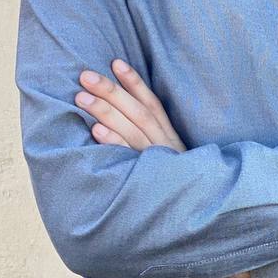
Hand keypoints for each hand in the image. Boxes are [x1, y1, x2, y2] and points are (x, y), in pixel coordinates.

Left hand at [75, 60, 249, 277]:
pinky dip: (114, 144)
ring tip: (81, 97)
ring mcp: (157, 161)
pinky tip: (95, 132)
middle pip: (137, 112)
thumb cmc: (179, 185)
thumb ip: (155, 138)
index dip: (134, 82)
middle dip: (111, 91)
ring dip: (105, 112)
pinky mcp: (149, 179)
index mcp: (170, 137)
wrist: (197, 215)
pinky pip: (129, 159)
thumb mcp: (171, 157)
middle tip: (84, 75)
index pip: (152, 103)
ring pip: (130, 130)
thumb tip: (121, 122)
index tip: (116, 62)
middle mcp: (164, 145)